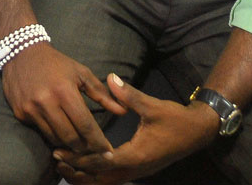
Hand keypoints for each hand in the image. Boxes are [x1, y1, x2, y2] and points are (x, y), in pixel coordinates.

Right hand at [1, 42, 124, 154]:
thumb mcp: (81, 73)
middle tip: (94, 151)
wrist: (21, 52)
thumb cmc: (56, 63)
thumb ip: (102, 94)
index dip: (98, 142)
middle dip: (85, 148)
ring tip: (80, 145)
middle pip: (71, 138)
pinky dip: (53, 135)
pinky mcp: (20, 113)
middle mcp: (46, 102)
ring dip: (69, 145)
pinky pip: (41, 131)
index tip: (108, 152)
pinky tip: (61, 134)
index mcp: (64, 91)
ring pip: (55, 139)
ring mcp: (31, 109)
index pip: (85, 125)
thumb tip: (123, 111)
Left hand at [54, 74, 218, 183]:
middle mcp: (136, 168)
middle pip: (101, 178)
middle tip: (56, 159)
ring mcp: (138, 172)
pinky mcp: (138, 170)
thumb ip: (129, 95)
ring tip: (63, 167)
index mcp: (138, 155)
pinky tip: (82, 169)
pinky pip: (112, 179)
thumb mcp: (152, 105)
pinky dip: (96, 176)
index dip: (83, 159)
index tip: (63, 151)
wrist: (196, 132)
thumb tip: (110, 78)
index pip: (105, 162)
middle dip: (78, 171)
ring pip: (106, 182)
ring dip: (85, 177)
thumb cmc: (175, 119)